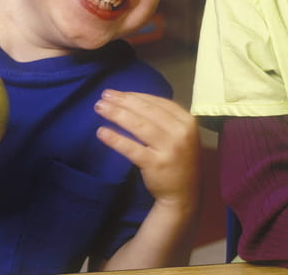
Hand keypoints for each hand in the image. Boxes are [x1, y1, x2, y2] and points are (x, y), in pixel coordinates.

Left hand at [93, 90, 200, 211]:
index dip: (135, 95)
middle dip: (123, 101)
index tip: (117, 93)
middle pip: (146, 111)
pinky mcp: (155, 164)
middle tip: (104, 95)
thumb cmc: (178, 159)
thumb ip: (164, 117)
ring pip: (138, 126)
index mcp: (187, 121)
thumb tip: (132, 98)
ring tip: (100, 108)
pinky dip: (115, 139)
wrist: (184, 194)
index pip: (158, 102)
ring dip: (116, 114)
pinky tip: (102, 132)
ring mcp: (169, 149)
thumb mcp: (180, 134)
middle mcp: (180, 133)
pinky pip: (131, 148)